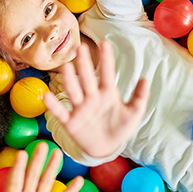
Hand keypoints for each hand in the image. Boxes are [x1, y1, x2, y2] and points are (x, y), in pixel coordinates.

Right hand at [43, 39, 148, 160]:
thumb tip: (145, 79)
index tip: (106, 43)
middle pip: (87, 78)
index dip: (106, 59)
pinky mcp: (71, 121)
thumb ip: (139, 97)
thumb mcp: (133, 113)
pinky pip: (61, 112)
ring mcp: (80, 108)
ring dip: (70, 80)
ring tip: (66, 67)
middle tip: (81, 48)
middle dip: (84, 64)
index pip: (107, 73)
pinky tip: (47, 96)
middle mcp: (92, 97)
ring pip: (74, 91)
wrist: (106, 148)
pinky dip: (53, 105)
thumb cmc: (120, 127)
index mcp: (107, 93)